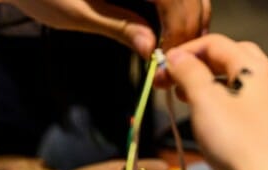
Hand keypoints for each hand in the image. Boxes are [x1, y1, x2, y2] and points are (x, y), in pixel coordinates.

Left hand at [10, 0, 209, 56]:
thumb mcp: (78, 12)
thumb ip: (118, 26)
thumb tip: (151, 50)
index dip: (178, 27)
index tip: (169, 57)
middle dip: (189, 26)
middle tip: (176, 60)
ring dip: (188, 21)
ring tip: (174, 50)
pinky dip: (179, 14)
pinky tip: (169, 35)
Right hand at [162, 35, 267, 169]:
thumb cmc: (238, 144)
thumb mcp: (205, 101)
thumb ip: (189, 72)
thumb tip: (177, 57)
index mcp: (258, 69)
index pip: (217, 43)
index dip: (186, 50)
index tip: (163, 67)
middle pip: (234, 58)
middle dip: (201, 65)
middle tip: (176, 81)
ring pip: (242, 84)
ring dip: (213, 86)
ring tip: (188, 101)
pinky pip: (250, 107)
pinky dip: (227, 106)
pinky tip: (213, 123)